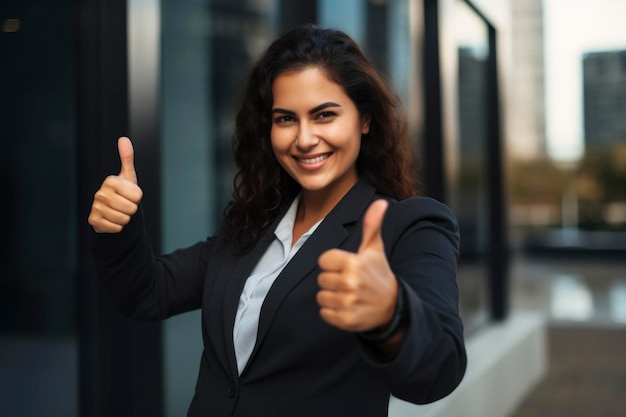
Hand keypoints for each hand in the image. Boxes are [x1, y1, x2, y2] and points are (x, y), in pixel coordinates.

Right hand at [88, 137, 142, 232]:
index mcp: (110, 181)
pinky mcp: (93, 220)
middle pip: (131, 208)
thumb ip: (127, 158)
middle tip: (125, 204)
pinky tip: (112, 220)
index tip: (129, 194)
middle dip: (132, 209)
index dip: (137, 198)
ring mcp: (95, 207)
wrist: (111, 210)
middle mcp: (100, 193)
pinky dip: (118, 227)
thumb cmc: (122, 192)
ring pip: (124, 219)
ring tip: (119, 211)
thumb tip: (123, 139)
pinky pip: (116, 228)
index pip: (137, 196)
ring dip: (125, 218)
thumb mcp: (128, 176)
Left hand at [317, 199, 397, 331]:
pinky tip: (348, 308)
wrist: (392, 307)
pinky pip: (324, 313)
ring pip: (321, 296)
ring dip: (332, 297)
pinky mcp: (345, 319)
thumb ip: (372, 225)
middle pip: (321, 279)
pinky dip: (333, 312)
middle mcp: (350, 282)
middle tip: (351, 283)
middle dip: (333, 281)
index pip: (324, 260)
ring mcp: (348, 302)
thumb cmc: (379, 274)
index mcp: (354, 262)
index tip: (348, 267)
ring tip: (349, 295)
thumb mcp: (375, 250)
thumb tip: (380, 202)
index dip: (333, 264)